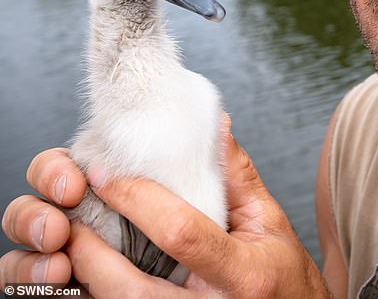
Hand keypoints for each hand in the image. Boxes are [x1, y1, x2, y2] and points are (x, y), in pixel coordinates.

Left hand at [2, 129, 331, 297]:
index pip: (180, 232)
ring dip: (87, 279)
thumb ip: (236, 174)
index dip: (138, 199)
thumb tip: (214, 123)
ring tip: (68, 243)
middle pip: (134, 288)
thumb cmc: (281, 272)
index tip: (106, 172)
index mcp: (244, 273)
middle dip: (93, 250)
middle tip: (68, 213)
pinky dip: (101, 296)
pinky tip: (88, 273)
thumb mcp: (268, 218)